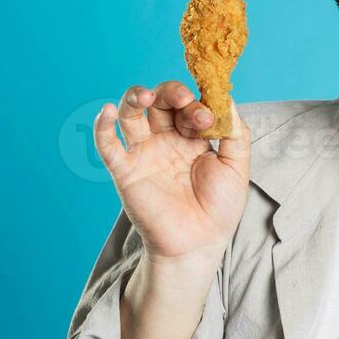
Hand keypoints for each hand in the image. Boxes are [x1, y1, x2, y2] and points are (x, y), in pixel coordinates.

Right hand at [92, 81, 250, 265]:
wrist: (198, 244)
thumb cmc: (219, 209)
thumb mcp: (236, 168)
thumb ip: (235, 134)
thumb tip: (228, 99)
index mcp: (192, 137)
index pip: (189, 104)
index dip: (198, 102)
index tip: (208, 116)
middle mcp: (166, 140)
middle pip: (160, 101)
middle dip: (172, 94)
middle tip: (185, 101)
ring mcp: (144, 153)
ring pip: (131, 114)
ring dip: (135, 97)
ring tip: (147, 96)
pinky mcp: (125, 171)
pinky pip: (107, 145)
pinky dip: (102, 126)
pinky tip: (106, 111)